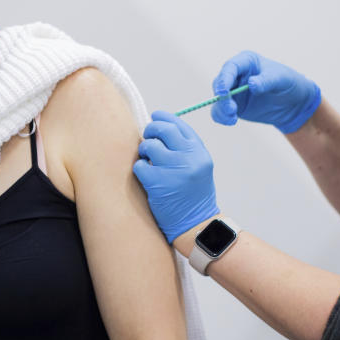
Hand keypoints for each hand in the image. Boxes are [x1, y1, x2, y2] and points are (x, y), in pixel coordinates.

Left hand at [133, 111, 218, 242]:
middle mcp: (189, 159)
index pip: (180, 126)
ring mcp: (173, 170)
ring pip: (149, 146)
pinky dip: (140, 168)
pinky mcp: (158, 183)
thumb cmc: (194, 194)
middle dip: (152, 130)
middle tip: (148, 136)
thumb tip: (161, 127)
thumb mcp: (199, 167)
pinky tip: (146, 176)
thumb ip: (185, 148)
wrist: (196, 224)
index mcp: (200, 153)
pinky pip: (139, 165)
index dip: (165, 118)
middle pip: (163, 130)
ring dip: (144, 151)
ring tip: (148, 160)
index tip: (156, 116)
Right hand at [211, 51, 320, 133]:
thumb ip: (266, 81)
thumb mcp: (281, 79)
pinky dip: (222, 117)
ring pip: (217, 99)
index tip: (224, 92)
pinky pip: (220, 111)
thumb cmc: (289, 83)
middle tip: (231, 109)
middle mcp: (235, 75)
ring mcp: (232, 91)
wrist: (293, 103)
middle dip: (222, 97)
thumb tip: (251, 84)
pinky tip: (231, 121)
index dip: (224, 79)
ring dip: (221, 109)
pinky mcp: (233, 105)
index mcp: (246, 62)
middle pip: (220, 83)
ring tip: (232, 118)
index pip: (230, 67)